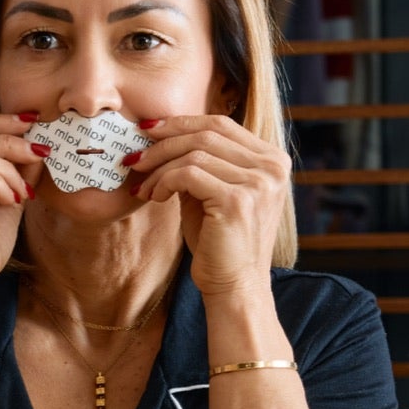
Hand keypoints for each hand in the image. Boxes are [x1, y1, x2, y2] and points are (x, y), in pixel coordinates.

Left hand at [129, 115, 290, 298]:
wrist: (234, 286)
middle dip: (163, 143)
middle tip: (135, 157)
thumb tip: (161, 134)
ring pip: (194, 153)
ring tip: (143, 187)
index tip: (148, 130)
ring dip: (159, 168)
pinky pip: (188, 174)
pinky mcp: (238, 200)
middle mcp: (272, 167)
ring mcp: (259, 182)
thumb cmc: (220, 243)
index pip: (221, 124)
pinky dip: (164, 182)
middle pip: (207, 134)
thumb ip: (200, 163)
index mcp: (273, 160)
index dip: (181, 122)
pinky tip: (154, 197)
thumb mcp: (212, 192)